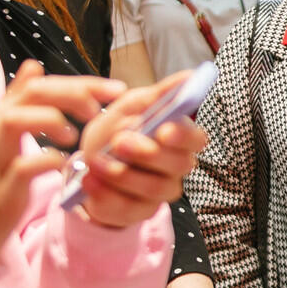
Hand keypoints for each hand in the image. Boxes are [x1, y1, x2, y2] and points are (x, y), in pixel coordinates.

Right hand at [0, 62, 126, 258]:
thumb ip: (17, 103)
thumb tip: (34, 67)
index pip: (40, 84)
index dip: (82, 83)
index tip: (115, 90)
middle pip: (34, 93)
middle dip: (75, 93)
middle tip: (100, 109)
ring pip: (18, 119)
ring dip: (53, 121)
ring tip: (73, 136)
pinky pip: (24, 165)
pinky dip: (49, 160)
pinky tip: (62, 165)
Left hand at [74, 74, 207, 229]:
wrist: (90, 163)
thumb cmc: (117, 130)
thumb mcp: (131, 107)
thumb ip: (159, 94)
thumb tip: (190, 75)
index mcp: (180, 139)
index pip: (197, 140)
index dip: (183, 136)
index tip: (163, 130)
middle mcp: (177, 167)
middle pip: (177, 165)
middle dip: (147, 153)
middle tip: (119, 142)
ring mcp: (160, 193)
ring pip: (152, 188)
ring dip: (121, 173)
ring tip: (95, 160)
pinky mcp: (138, 213)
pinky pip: (127, 209)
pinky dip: (104, 194)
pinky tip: (89, 180)